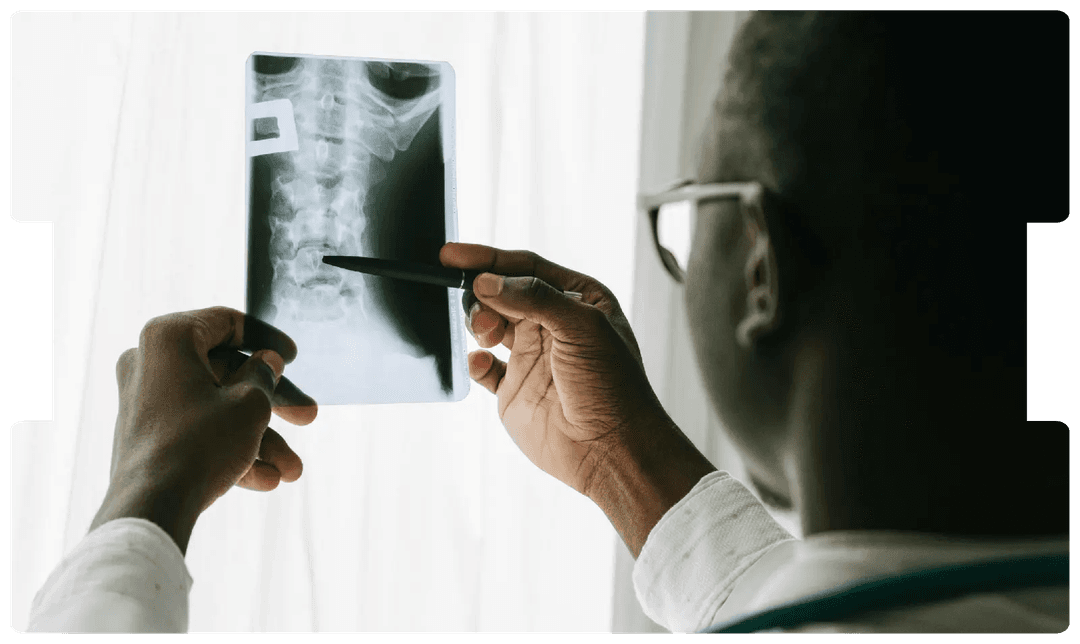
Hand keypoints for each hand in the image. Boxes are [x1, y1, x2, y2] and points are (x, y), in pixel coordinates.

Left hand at [90, 307, 318, 553]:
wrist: (150, 508)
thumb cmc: (200, 445)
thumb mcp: (249, 404)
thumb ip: (264, 375)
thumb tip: (267, 362)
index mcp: (170, 338)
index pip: (227, 323)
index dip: (267, 338)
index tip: (293, 357)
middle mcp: (150, 362)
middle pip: (226, 373)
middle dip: (274, 402)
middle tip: (308, 415)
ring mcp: (145, 400)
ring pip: (216, 408)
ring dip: (259, 436)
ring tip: (292, 469)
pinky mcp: (146, 434)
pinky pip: (197, 430)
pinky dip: (230, 449)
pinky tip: (266, 479)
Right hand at [442, 244, 715, 554]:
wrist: (611, 451)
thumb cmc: (612, 387)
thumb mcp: (581, 327)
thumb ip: (533, 297)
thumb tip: (486, 281)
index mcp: (578, 300)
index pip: (526, 268)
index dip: (488, 259)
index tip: (451, 255)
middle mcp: (553, 325)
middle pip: (502, 292)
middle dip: (482, 292)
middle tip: (475, 300)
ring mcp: (533, 357)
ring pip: (489, 325)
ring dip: (478, 322)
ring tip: (485, 334)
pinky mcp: (514, 390)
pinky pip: (483, 368)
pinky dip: (475, 362)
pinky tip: (479, 363)